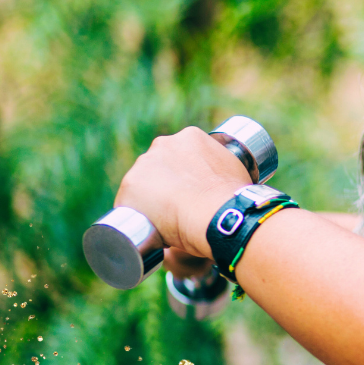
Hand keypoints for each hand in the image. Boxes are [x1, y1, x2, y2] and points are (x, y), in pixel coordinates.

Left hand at [114, 127, 251, 258]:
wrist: (218, 215)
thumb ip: (229, 170)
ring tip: (164, 222)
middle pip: (157, 166)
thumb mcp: (237, 172)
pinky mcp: (130, 187)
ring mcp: (144, 164)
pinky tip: (144, 227)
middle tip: (179, 208)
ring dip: (147, 199)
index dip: (183, 175)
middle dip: (164, 185)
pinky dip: (134, 216)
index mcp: (191, 137)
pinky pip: (126, 204)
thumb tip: (234, 183)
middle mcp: (163, 144)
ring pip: (140, 184)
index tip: (190, 191)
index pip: (179, 155)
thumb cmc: (234, 199)